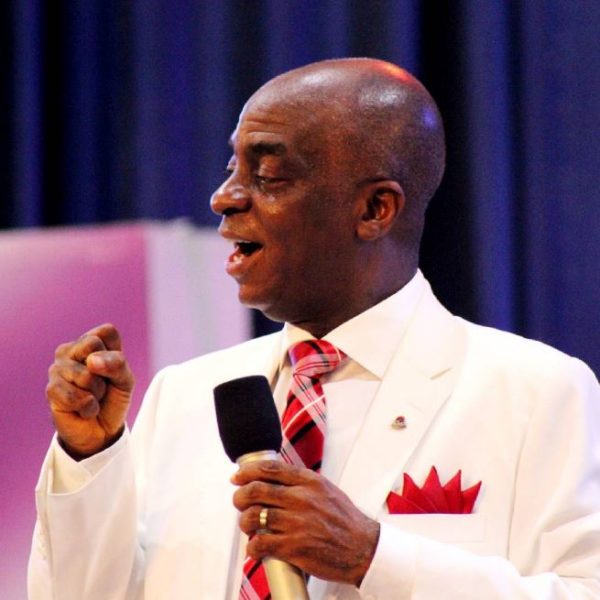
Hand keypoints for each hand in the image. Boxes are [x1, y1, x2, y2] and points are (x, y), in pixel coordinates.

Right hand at [46, 323, 134, 457]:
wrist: (101, 430)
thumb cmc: (113, 399)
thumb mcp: (126, 380)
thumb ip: (117, 364)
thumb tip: (92, 361)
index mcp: (91, 342)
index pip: (106, 331)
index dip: (116, 353)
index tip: (114, 368)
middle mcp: (71, 351)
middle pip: (92, 346)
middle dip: (105, 372)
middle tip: (102, 385)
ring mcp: (57, 369)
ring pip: (85, 374)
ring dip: (96, 393)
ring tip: (92, 398)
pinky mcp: (51, 389)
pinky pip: (74, 395)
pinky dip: (86, 407)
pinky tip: (83, 409)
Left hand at [231, 460, 379, 586]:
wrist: (363, 548)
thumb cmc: (345, 520)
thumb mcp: (326, 489)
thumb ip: (301, 482)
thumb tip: (274, 478)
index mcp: (309, 482)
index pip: (270, 469)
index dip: (248, 471)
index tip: (237, 476)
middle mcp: (302, 499)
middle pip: (257, 490)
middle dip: (240, 495)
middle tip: (238, 500)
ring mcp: (297, 523)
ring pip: (254, 516)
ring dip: (244, 521)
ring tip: (247, 525)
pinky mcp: (294, 547)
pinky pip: (261, 543)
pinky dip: (252, 546)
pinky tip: (255, 547)